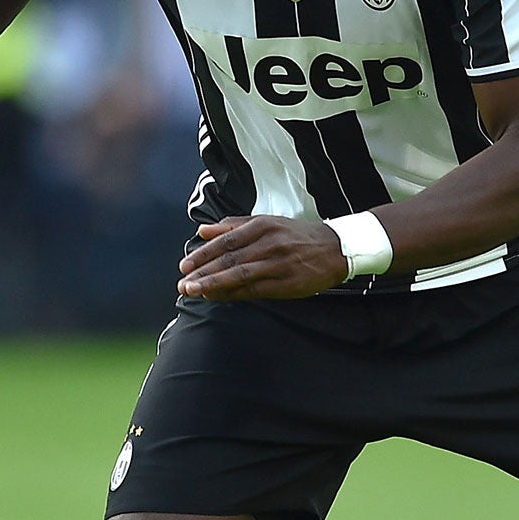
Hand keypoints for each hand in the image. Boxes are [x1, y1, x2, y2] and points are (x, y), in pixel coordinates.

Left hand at [177, 216, 348, 300]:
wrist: (336, 248)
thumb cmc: (296, 235)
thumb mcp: (267, 222)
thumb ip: (233, 226)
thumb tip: (202, 231)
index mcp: (263, 226)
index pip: (226, 241)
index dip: (203, 255)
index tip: (185, 265)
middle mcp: (269, 244)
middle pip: (229, 259)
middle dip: (203, 272)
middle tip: (182, 282)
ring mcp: (279, 265)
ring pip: (240, 275)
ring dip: (214, 285)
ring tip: (193, 291)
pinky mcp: (287, 284)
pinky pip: (255, 290)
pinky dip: (233, 294)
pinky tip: (217, 297)